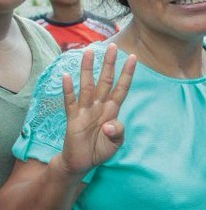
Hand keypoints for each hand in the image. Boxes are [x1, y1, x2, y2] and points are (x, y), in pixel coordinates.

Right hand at [58, 44, 136, 175]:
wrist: (82, 163)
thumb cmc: (100, 150)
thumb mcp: (116, 144)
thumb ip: (117, 132)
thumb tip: (109, 125)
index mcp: (113, 110)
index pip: (122, 87)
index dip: (128, 73)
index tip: (134, 57)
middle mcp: (100, 106)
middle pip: (105, 81)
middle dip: (109, 64)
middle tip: (112, 46)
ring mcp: (85, 111)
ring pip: (87, 86)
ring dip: (88, 69)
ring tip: (89, 52)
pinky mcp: (72, 119)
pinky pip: (70, 102)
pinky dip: (68, 90)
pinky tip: (67, 76)